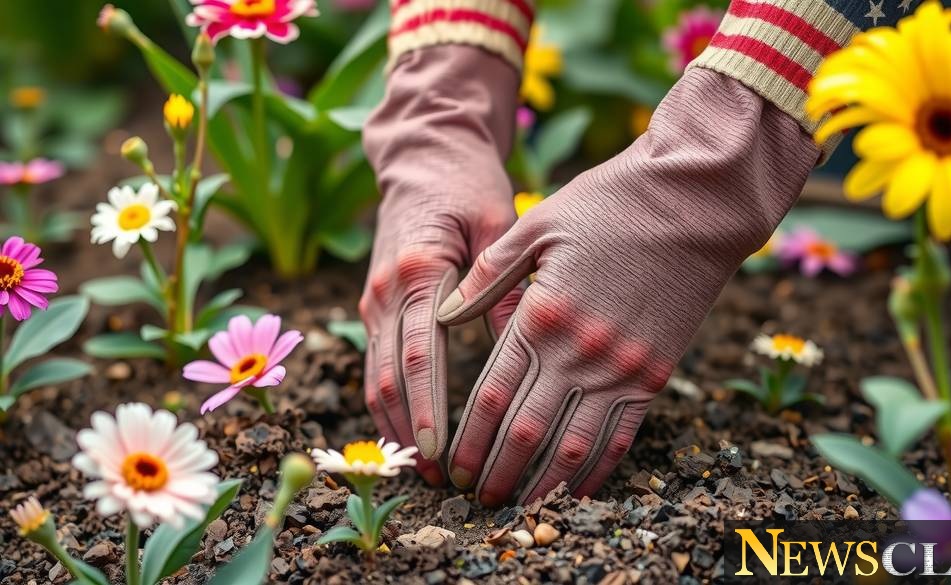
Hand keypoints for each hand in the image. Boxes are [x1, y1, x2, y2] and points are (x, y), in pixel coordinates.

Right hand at [360, 46, 520, 483]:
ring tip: (421, 466)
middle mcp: (386, 291)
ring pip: (373, 377)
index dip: (427, 407)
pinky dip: (388, 402)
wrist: (425, 157)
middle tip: (434, 475)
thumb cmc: (468, 187)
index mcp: (417, 271)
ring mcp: (374, 299)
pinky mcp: (376, 304)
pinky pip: (375, 363)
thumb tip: (517, 350)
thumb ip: (500, 287)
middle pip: (386, 377)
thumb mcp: (495, 226)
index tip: (440, 449)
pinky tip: (409, 431)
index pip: (417, 354)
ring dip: (394, 424)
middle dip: (408, 431)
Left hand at [437, 69, 819, 504]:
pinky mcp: (655, 373)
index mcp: (542, 315)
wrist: (696, 203)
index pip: (492, 396)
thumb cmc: (611, 204)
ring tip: (518, 507)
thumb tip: (444, 313)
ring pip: (572, 447)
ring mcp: (621, 369)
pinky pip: (622, 436)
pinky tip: (576, 490)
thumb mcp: (538, 223)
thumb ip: (489, 274)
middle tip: (475, 499)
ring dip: (541, 484)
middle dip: (495, 471)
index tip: (452, 465)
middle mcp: (579, 352)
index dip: (468, 438)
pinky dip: (596, 470)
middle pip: (525, 432)